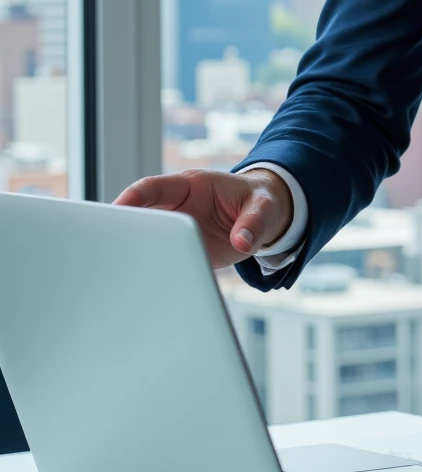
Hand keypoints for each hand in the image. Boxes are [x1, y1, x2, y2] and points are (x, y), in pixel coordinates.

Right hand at [113, 168, 293, 268]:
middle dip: (123, 228)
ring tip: (120, 272)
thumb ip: (254, 222)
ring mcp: (176, 229)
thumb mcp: (263, 207)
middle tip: (108, 246)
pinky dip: (151, 271)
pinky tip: (142, 286)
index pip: (154, 187)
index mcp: (191, 186)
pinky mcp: (181, 251)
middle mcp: (177, 207)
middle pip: (141, 215)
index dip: (133, 197)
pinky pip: (162, 259)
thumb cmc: (260, 202)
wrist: (264, 217)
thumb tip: (243, 241)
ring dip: (134, 253)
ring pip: (146, 240)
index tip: (116, 209)